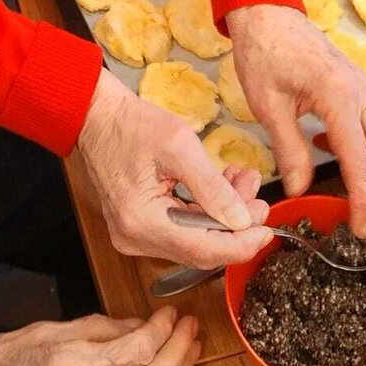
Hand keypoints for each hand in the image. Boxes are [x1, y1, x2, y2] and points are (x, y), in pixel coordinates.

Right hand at [76, 70, 273, 267]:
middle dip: (235, 224)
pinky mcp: (137, 226)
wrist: (97, 115)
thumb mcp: (180, 146)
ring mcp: (134, 235)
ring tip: (242, 181)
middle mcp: (135, 238)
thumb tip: (243, 220)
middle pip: (200, 247)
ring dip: (222, 214)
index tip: (268, 229)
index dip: (241, 244)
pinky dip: (204, 211)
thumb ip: (213, 187)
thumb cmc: (132, 124)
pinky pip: (180, 229)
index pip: (203, 250)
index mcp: (142, 222)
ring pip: (193, 239)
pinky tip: (220, 187)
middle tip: (257, 197)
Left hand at [226, 4, 365, 233]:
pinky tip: (339, 155)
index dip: (363, 200)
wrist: (266, 11)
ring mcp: (363, 87)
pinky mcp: (357, 85)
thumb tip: (300, 190)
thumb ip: (289, 150)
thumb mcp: (268, 105)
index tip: (359, 228)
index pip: (361, 161)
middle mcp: (361, 92)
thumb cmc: (263, 52)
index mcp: (339, 97)